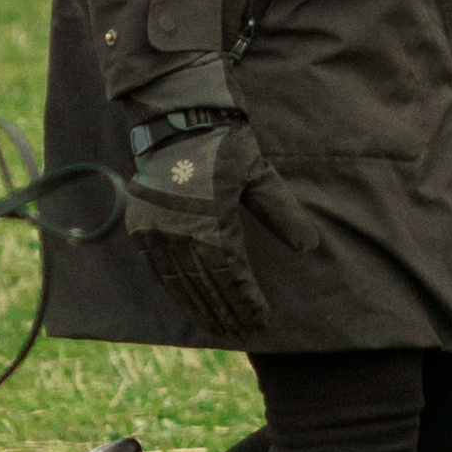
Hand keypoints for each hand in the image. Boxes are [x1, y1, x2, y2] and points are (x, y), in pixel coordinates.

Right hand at [123, 115, 321, 335]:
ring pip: (179, 284)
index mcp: (212, 227)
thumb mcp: (260, 176)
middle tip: (242, 333)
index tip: (262, 322)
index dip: (248, 303)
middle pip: (206, 287)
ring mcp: (156, 233)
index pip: (232, 279)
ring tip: (217, 326)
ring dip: (199, 307)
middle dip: (226, 312)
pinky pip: (158, 269)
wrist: (175, 118)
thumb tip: (310, 247)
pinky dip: (174, 288)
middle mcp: (180, 237)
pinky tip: (186, 300)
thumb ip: (284, 214)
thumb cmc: (224, 144)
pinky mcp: (141, 226)